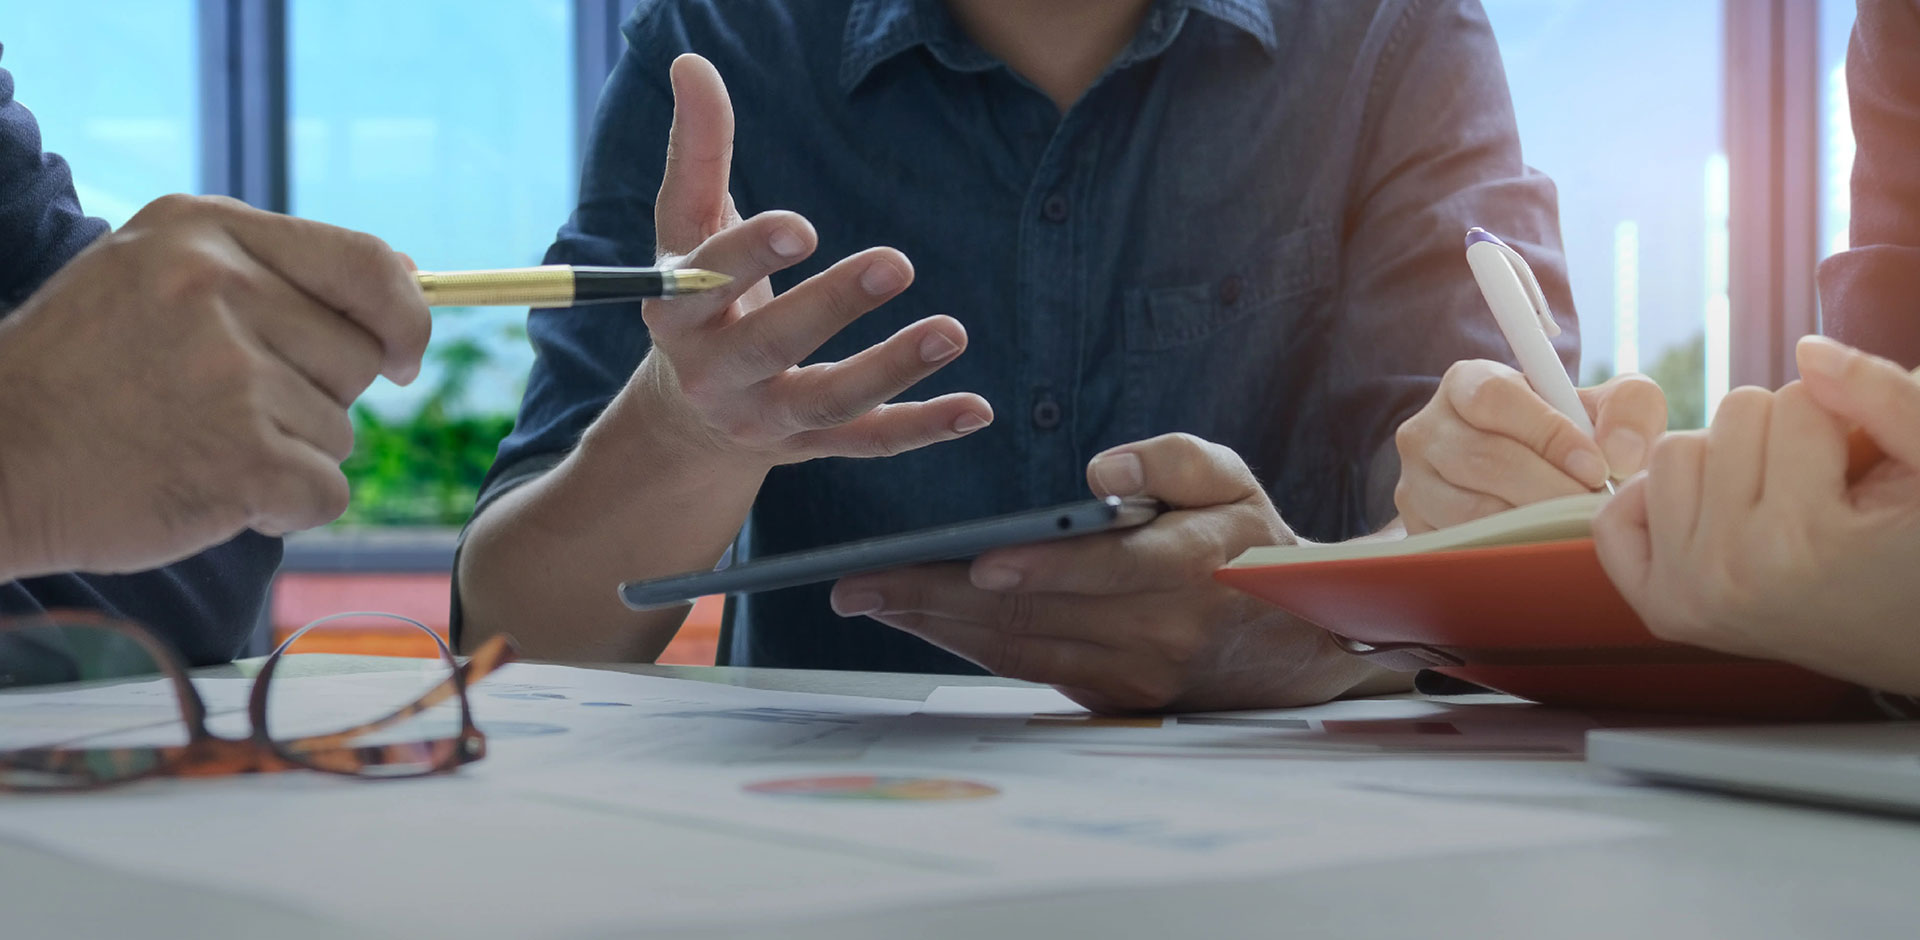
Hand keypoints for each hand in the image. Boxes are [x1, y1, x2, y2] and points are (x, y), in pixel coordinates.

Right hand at [0, 194, 428, 578]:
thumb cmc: (84, 372)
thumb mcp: (158, 275)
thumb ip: (277, 271)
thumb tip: (408, 274)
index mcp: (203, 232)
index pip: (366, 263)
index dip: (405, 315)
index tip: (403, 353)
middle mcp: (219, 287)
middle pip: (359, 356)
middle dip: (314, 393)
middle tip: (221, 405)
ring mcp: (230, 373)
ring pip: (340, 430)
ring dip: (287, 452)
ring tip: (195, 441)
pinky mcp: (240, 457)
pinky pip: (325, 491)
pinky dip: (281, 507)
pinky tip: (207, 487)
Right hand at [618, 54, 990, 470]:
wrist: (691, 416)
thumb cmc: (700, 295)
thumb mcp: (687, 227)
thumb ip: (698, 149)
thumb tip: (691, 62)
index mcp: (678, 312)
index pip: (706, 284)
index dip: (749, 255)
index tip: (802, 224)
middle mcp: (716, 374)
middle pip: (772, 345)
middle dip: (832, 306)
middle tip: (896, 260)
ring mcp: (768, 418)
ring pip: (829, 400)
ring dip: (891, 369)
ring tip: (952, 331)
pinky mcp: (815, 446)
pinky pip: (871, 441)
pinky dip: (924, 428)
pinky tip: (977, 409)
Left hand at [829, 434, 1390, 711]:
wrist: (1298, 644)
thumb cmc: (1251, 544)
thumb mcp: (1234, 481)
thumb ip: (1174, 460)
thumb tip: (1102, 470)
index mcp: (1195, 569)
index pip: (1112, 569)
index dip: (1044, 568)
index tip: (978, 561)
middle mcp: (1163, 633)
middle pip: (1038, 618)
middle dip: (939, 600)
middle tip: (860, 585)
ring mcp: (1135, 676)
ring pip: (1021, 651)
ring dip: (938, 628)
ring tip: (872, 600)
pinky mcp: (1114, 700)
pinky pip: (1029, 670)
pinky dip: (970, 647)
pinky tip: (923, 621)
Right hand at [1395, 359, 1665, 532]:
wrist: (1532, 475)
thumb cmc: (1568, 434)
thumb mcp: (1605, 405)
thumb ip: (1630, 409)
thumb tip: (1620, 454)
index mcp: (1466, 383)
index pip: (1494, 399)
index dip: (1547, 434)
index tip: (1595, 467)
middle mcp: (1427, 429)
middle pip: (1480, 458)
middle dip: (1546, 488)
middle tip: (1591, 508)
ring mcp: (1414, 481)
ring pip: (1468, 509)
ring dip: (1528, 523)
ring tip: (1571, 527)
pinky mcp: (1415, 526)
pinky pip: (1458, 544)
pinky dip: (1505, 549)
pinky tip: (1541, 546)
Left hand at [1592, 336, 1919, 695]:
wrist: (1907, 635)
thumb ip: (1889, 400)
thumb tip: (1808, 352)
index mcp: (1803, 540)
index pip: (1798, 401)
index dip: (1839, 422)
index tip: (1860, 473)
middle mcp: (1731, 572)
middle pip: (1730, 415)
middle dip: (1782, 435)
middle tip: (1820, 489)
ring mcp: (1687, 595)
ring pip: (1673, 450)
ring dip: (1724, 460)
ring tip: (1776, 502)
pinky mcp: (1658, 608)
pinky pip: (1618, 512)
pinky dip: (1660, 501)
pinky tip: (1719, 521)